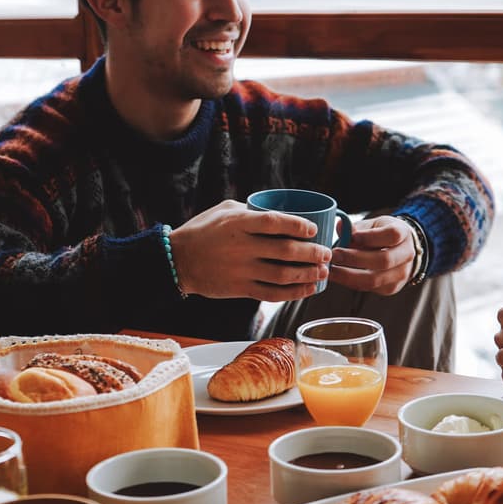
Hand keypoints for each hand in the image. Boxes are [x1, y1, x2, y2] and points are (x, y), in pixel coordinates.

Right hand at [169, 200, 331, 300]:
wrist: (176, 261)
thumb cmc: (202, 231)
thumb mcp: (224, 210)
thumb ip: (251, 210)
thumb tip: (279, 212)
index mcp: (238, 223)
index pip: (276, 222)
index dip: (299, 225)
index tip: (314, 228)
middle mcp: (242, 247)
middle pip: (286, 251)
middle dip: (312, 253)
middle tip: (326, 253)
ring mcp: (241, 270)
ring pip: (283, 274)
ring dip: (308, 274)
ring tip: (323, 271)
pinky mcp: (240, 289)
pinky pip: (272, 293)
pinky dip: (294, 293)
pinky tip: (308, 289)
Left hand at [329, 215, 415, 294]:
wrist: (401, 250)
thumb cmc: (383, 234)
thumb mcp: (374, 224)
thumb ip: (357, 227)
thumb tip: (340, 227)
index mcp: (404, 233)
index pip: (392, 235)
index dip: (370, 237)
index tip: (352, 236)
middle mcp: (406, 255)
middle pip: (383, 260)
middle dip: (355, 259)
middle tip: (334, 254)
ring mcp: (401, 274)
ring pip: (374, 279)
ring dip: (349, 275)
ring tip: (331, 269)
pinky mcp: (391, 288)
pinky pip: (368, 288)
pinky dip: (350, 282)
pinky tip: (337, 276)